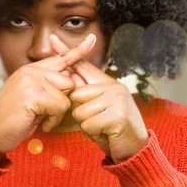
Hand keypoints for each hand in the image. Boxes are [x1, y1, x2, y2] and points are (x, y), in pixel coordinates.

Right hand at [0, 34, 96, 165]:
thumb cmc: (11, 120)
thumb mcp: (30, 99)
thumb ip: (46, 87)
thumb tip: (69, 82)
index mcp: (29, 70)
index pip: (59, 58)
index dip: (78, 50)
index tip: (92, 39)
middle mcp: (30, 71)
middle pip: (69, 80)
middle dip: (63, 100)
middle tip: (43, 112)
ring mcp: (30, 80)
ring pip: (67, 93)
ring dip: (58, 111)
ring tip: (39, 117)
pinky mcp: (32, 94)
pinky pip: (60, 106)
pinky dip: (52, 120)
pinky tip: (37, 122)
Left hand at [48, 33, 148, 163]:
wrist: (134, 149)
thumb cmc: (110, 128)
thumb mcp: (96, 107)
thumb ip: (83, 92)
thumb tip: (65, 75)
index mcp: (106, 83)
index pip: (82, 65)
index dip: (66, 52)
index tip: (52, 37)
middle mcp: (114, 87)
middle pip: (74, 95)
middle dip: (80, 112)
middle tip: (97, 120)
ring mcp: (117, 100)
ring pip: (79, 112)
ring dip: (86, 125)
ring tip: (102, 127)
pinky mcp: (117, 116)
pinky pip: (87, 124)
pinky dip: (93, 133)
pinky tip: (106, 133)